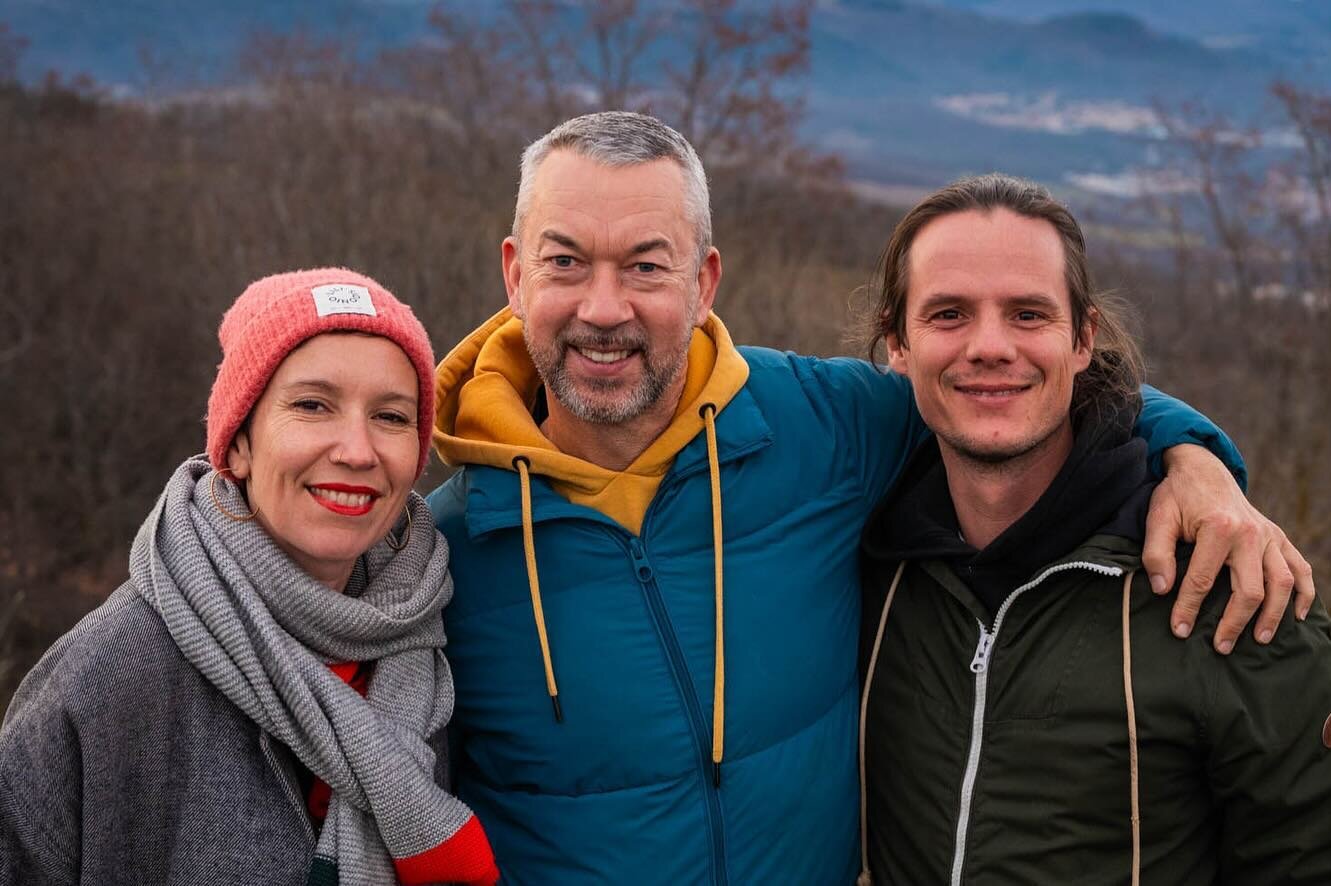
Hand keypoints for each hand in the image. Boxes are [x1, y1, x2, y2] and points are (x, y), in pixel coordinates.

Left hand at [1142, 444, 1314, 653]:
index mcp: (1219, 528)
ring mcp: (1270, 536)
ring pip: (1283, 583)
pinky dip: (1306, 592)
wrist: (1204, 469)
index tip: (1179, 631)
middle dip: (1236, 622)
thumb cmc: (1178, 496)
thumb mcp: (1158, 518)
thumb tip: (1161, 590)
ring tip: (1260, 639)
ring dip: (1275, 615)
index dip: (1189, 608)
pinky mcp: (1279, 537)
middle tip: (1222, 647)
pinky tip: (1299, 616)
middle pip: (1250, 589)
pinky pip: (1301, 567)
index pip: (1203, 580)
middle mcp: (1251, 534)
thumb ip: (1157, 553)